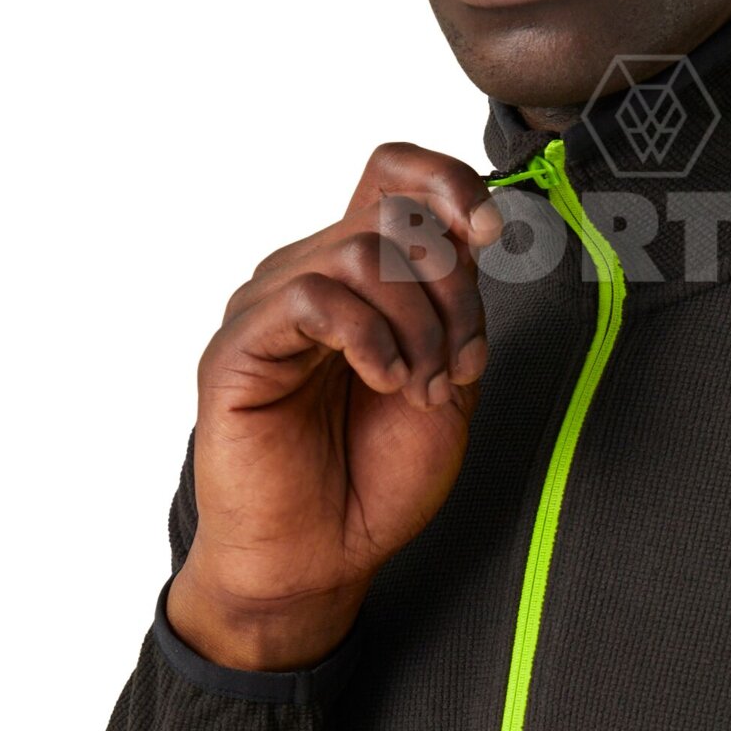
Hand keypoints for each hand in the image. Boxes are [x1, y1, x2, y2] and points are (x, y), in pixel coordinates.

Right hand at [168, 141, 503, 668]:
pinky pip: (313, 298)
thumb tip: (475, 229)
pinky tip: (382, 380)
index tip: (489, 231)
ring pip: (362, 252)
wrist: (324, 557)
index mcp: (366, 273)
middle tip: (459, 363)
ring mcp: (272, 304)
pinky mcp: (241, 347)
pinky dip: (368, 338)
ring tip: (418, 386)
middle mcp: (314, 272)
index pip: (393, 172)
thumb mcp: (450, 374)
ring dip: (418, 324)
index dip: (446, 181)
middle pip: (397, 217)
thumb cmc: (378, 473)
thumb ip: (459, 301)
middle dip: (454, 289)